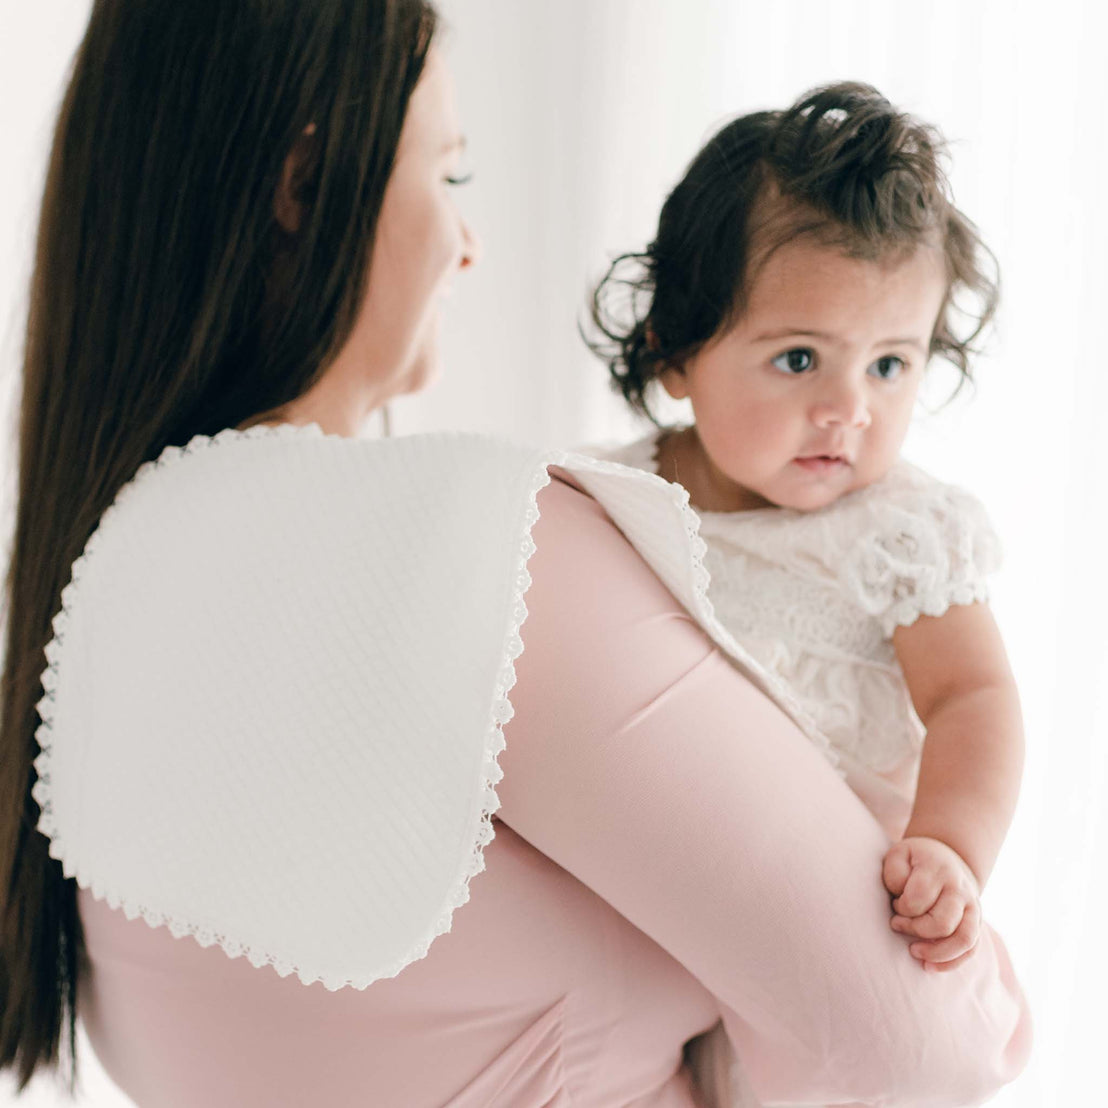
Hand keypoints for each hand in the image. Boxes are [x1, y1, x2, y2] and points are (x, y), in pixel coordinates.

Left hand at [882, 836, 980, 971]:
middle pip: (942, 923)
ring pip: (964, 940)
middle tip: (896, 925)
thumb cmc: (915, 860)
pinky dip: (952, 963)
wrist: (946, 858)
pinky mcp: (977, 923)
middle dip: (915, 930)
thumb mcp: (899, 854)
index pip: (919, 899)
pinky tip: (930, 967)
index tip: (894, 905)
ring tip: (914, 952)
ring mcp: (973, 907)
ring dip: (937, 953)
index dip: (901, 908)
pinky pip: (971, 950)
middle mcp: (959, 889)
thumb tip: (902, 896)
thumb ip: (895, 872)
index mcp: (937, 870)